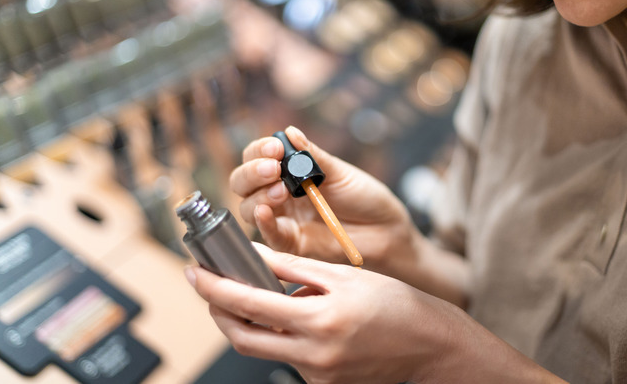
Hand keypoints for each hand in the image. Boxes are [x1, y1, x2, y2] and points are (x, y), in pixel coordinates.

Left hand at [185, 244, 469, 383]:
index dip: (214, 288)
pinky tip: (296, 318)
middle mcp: (314, 355)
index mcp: (320, 320)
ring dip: (252, 323)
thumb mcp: (344, 275)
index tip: (195, 273)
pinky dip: (281, 336)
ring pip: (264, 348)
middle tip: (212, 287)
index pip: (249, 305)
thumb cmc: (395, 304)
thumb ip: (294, 267)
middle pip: (243, 338)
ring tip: (264, 295)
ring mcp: (317, 375)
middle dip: (219, 312)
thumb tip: (255, 255)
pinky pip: (287, 358)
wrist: (430, 346)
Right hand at [229, 126, 417, 272]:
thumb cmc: (364, 197)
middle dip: (253, 172)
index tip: (275, 148)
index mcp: (289, 172)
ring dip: (258, 196)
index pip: (257, 157)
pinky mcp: (291, 244)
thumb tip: (290, 132)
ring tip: (281, 191)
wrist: (386, 230)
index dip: (259, 150)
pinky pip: (268, 235)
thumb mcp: (340, 172)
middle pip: (243, 182)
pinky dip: (262, 223)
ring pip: (248, 208)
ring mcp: (283, 219)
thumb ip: (313, 156)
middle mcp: (279, 195)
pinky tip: (266, 211)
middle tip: (273, 168)